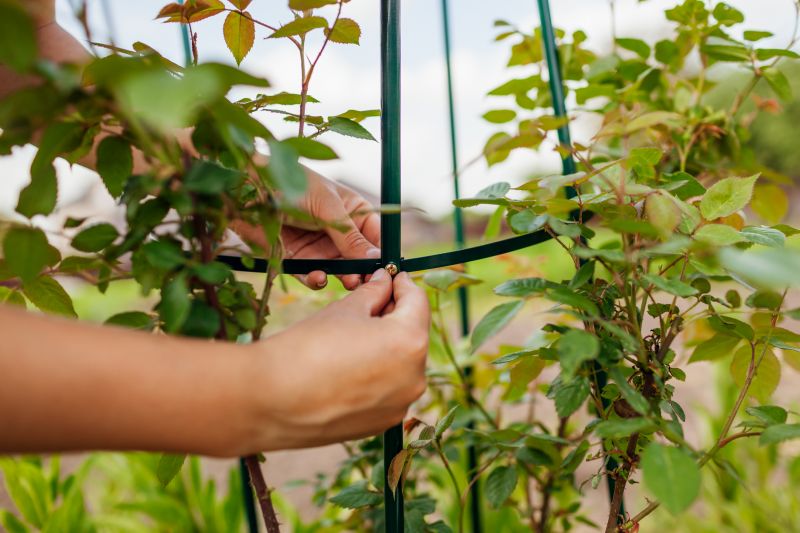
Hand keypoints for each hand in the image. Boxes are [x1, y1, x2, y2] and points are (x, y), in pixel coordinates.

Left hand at [233, 169, 380, 290]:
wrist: (245, 188)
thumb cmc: (290, 183)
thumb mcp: (327, 207)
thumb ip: (350, 235)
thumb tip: (376, 258)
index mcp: (353, 211)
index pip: (376, 237)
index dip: (381, 254)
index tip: (386, 270)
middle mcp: (338, 231)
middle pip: (360, 259)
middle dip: (363, 271)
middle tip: (364, 281)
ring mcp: (318, 246)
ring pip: (339, 271)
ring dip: (344, 278)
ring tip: (347, 281)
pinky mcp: (297, 260)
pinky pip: (313, 276)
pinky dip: (317, 280)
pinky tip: (318, 277)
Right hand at [248, 269, 428, 450]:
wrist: (269, 400)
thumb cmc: (307, 346)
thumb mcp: (344, 310)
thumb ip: (373, 293)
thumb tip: (385, 281)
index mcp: (410, 342)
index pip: (417, 302)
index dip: (403, 284)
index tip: (391, 276)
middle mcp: (415, 377)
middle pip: (413, 334)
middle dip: (394, 316)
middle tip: (370, 301)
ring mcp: (400, 405)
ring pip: (402, 364)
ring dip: (386, 346)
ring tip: (353, 337)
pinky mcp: (383, 424)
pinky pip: (389, 389)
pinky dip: (376, 374)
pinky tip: (347, 367)